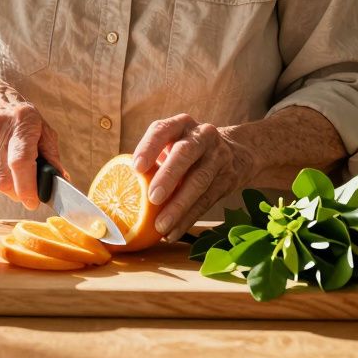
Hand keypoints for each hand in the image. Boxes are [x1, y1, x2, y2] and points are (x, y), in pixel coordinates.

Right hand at [0, 79, 66, 209]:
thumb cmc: (17, 117)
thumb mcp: (40, 127)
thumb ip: (51, 155)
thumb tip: (60, 182)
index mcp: (21, 120)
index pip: (21, 162)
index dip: (28, 188)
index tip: (34, 201)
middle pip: (4, 180)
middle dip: (18, 193)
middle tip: (26, 190)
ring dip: (5, 187)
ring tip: (10, 171)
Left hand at [131, 114, 256, 240]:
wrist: (236, 153)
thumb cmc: (189, 151)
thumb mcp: (174, 143)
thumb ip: (154, 158)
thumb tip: (122, 186)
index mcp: (181, 124)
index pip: (163, 130)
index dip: (149, 147)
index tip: (136, 168)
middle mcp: (202, 136)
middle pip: (185, 154)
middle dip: (168, 176)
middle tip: (152, 198)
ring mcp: (218, 157)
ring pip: (199, 181)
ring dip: (178, 206)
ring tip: (160, 225)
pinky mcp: (227, 179)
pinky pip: (206, 201)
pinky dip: (187, 219)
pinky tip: (172, 232)